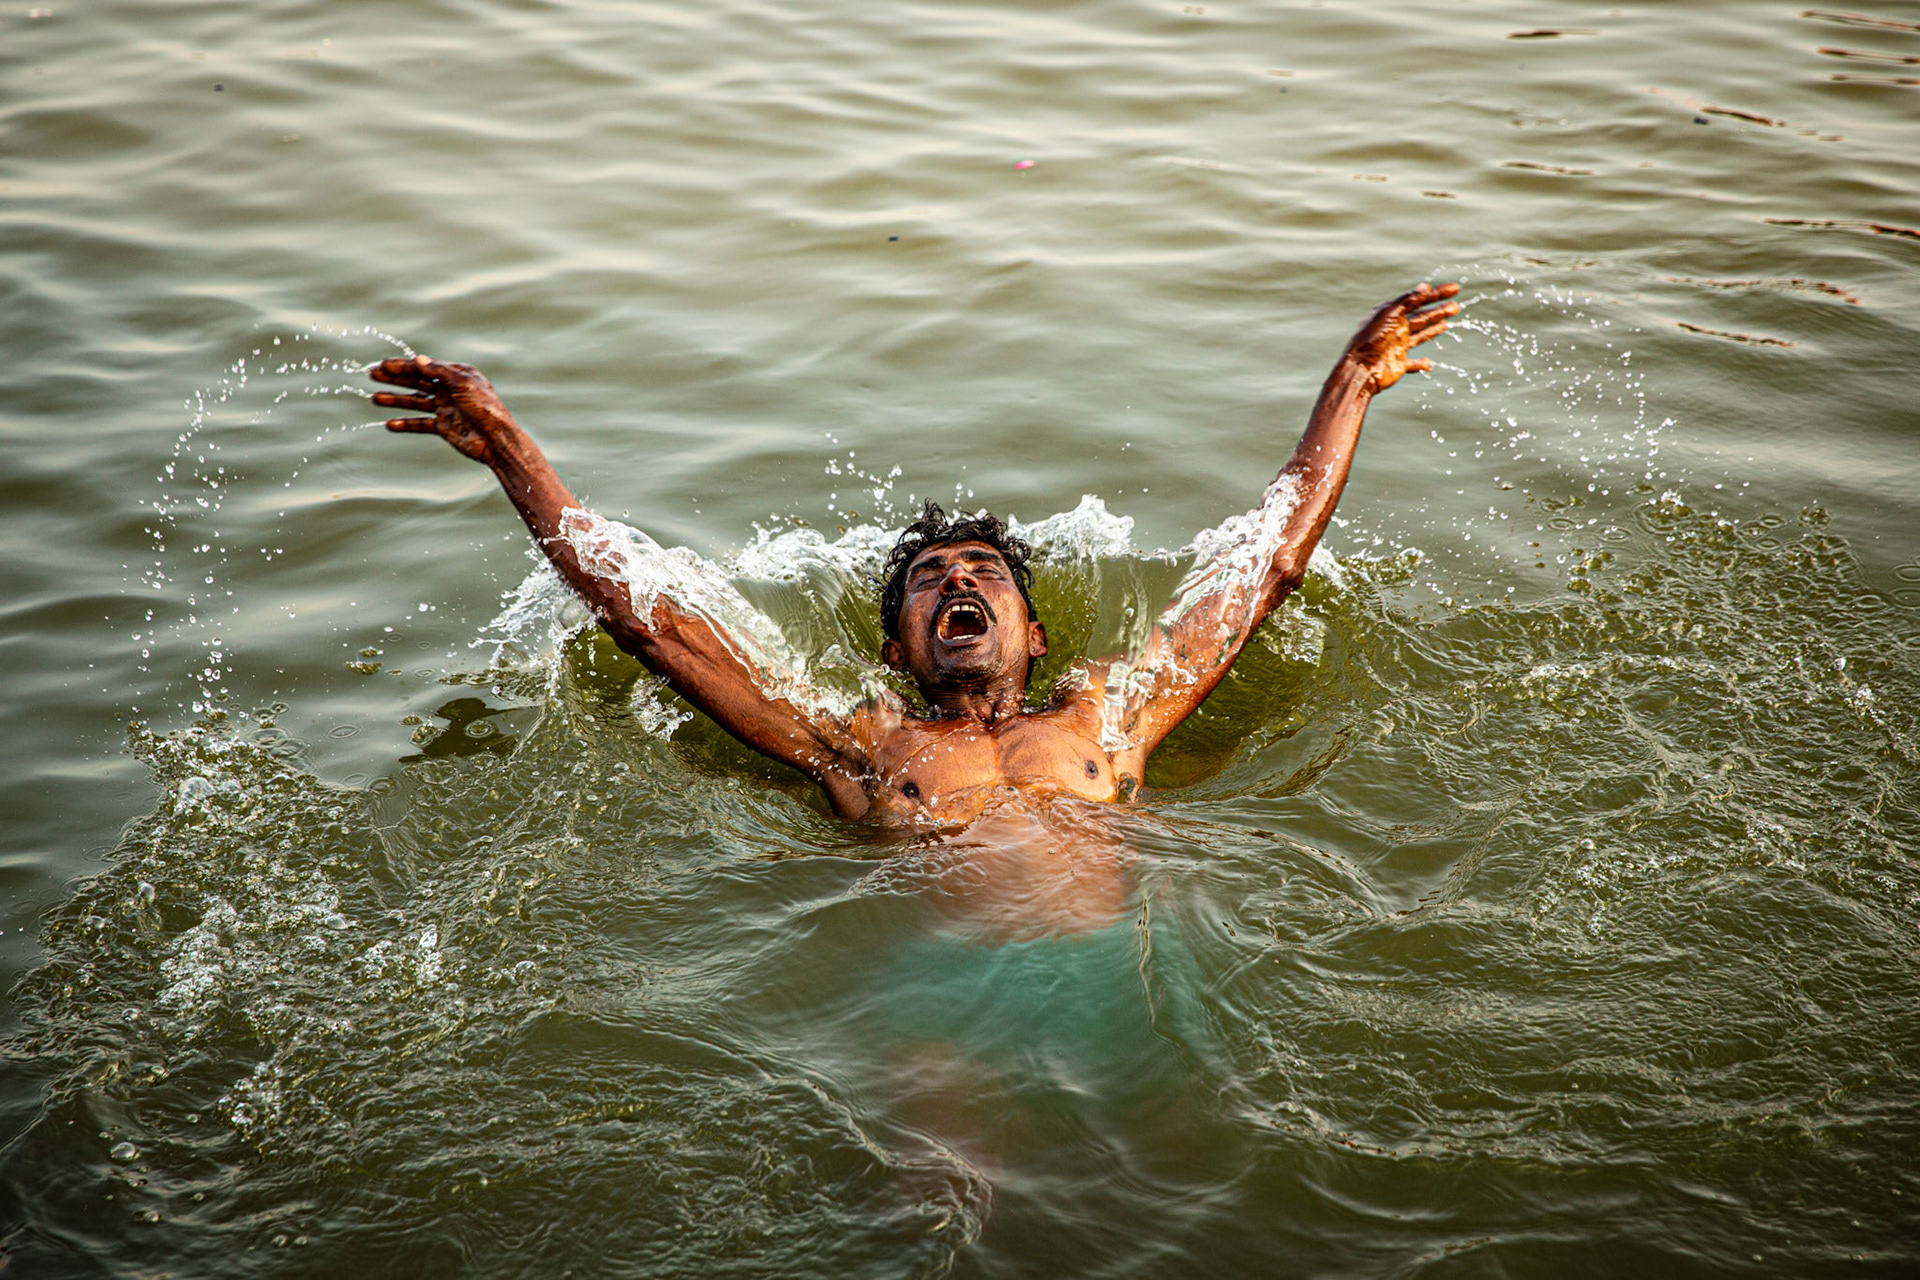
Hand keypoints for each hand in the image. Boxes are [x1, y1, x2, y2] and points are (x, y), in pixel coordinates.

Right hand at [370, 355, 520, 466]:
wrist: (496, 440)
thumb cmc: (485, 408)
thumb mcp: (462, 384)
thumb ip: (438, 371)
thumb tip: (417, 359)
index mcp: (457, 375)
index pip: (425, 367)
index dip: (403, 366)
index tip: (383, 365)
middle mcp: (450, 390)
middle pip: (417, 382)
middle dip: (394, 378)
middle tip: (372, 375)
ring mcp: (446, 408)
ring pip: (415, 402)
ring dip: (396, 400)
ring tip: (375, 398)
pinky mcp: (444, 427)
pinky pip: (420, 424)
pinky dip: (406, 424)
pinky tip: (390, 423)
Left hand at [1343, 281, 1460, 393]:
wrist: (1361, 370)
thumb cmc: (1371, 339)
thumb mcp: (1389, 315)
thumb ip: (1407, 301)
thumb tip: (1425, 287)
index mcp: (1390, 315)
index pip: (1418, 300)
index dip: (1437, 294)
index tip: (1455, 289)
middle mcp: (1394, 329)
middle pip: (1421, 317)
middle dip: (1439, 311)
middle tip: (1457, 306)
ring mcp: (1397, 347)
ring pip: (1419, 336)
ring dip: (1433, 330)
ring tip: (1447, 323)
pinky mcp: (1398, 364)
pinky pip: (1412, 364)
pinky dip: (1421, 363)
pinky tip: (1429, 363)